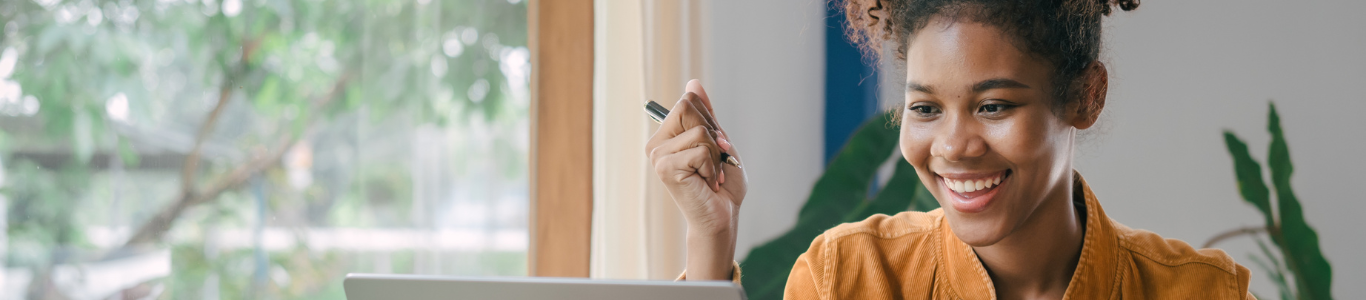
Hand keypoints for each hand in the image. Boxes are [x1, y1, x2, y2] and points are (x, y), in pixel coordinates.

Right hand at [645, 79, 747, 279]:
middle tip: (713, 160)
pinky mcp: (665, 168)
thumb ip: (705, 114)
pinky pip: (700, 150)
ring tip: (710, 175)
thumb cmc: (721, 184)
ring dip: (715, 154)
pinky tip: (706, 183)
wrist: (722, 216)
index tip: (715, 146)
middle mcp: (657, 143)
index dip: (710, 120)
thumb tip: (693, 82)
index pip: (688, 100)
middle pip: (688, 107)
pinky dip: (711, 167)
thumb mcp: (717, 142)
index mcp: (668, 134)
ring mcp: (658, 155)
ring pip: (698, 131)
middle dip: (713, 133)